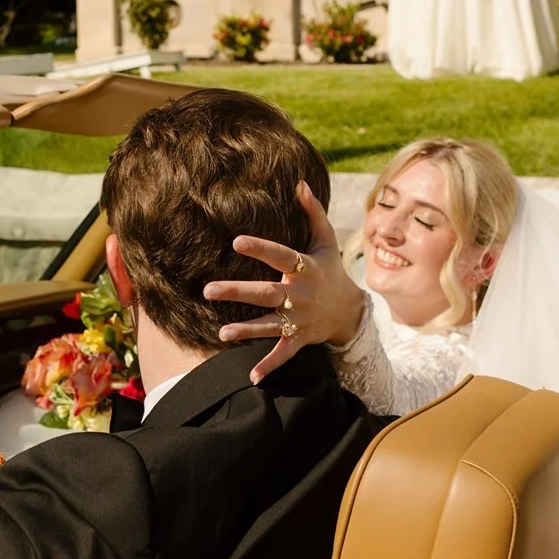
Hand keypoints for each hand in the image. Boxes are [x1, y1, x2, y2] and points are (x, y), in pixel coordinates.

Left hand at [203, 181, 367, 383]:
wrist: (350, 310)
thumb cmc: (330, 268)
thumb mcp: (326, 239)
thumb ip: (312, 212)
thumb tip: (299, 182)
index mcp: (305, 268)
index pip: (281, 255)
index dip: (260, 248)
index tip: (236, 241)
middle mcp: (300, 295)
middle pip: (266, 294)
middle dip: (238, 292)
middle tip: (207, 290)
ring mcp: (300, 320)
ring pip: (270, 325)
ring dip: (247, 330)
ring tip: (221, 333)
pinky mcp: (299, 338)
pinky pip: (284, 353)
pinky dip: (269, 366)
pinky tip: (251, 376)